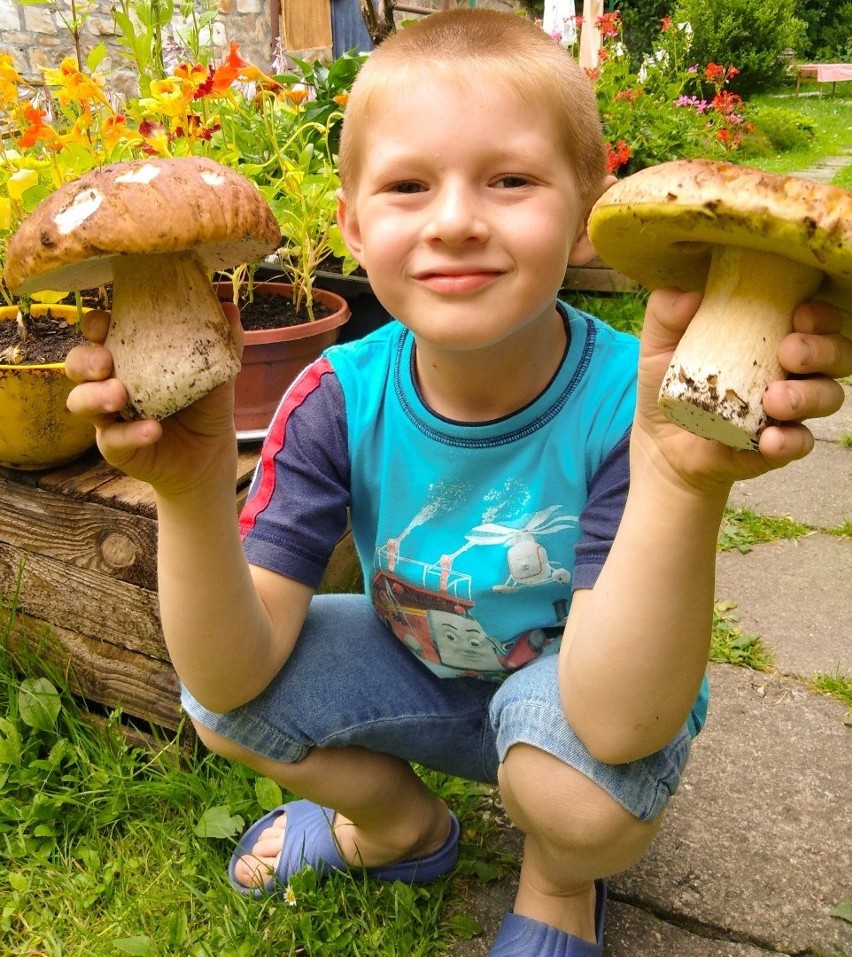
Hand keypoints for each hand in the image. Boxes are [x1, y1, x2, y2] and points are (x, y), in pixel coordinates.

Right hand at [65, 303, 241, 494]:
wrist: (211, 452)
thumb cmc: (205, 404)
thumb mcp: (217, 373)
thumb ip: (222, 343)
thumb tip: (231, 308)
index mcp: (128, 355)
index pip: (99, 333)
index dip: (95, 325)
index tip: (103, 324)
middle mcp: (110, 381)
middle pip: (77, 364)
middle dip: (85, 359)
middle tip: (105, 361)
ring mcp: (109, 415)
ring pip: (80, 401)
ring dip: (95, 396)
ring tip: (120, 396)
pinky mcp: (116, 446)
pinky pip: (112, 439)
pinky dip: (131, 433)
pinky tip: (153, 429)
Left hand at [634, 289, 850, 490]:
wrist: (660, 442)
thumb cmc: (671, 384)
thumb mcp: (659, 345)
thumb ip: (665, 313)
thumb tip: (689, 296)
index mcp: (775, 338)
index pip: (818, 320)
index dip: (820, 315)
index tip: (798, 314)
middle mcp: (793, 372)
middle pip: (838, 354)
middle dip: (822, 350)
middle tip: (789, 353)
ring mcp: (789, 411)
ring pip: (828, 397)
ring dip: (809, 395)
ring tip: (775, 399)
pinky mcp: (777, 447)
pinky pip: (800, 443)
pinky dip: (790, 441)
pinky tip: (770, 439)